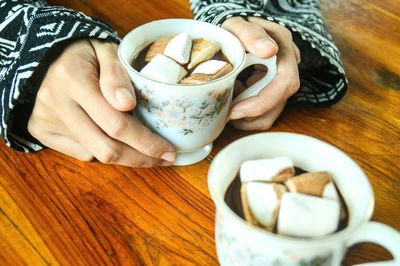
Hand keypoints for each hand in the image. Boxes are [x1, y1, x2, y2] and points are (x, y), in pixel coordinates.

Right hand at [28, 39, 175, 166]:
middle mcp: (56, 103)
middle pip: (106, 147)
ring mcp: (46, 119)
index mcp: (73, 78)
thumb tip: (127, 104)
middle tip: (165, 159)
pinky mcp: (41, 130)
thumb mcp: (107, 51)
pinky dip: (102, 150)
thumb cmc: (87, 54)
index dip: (146, 142)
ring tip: (148, 155)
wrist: (48, 55)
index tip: (169, 151)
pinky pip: (80, 153)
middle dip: (141, 158)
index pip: (116, 122)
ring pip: (94, 154)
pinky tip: (115, 138)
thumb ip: (117, 75)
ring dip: (127, 158)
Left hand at [222, 17, 300, 129]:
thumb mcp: (238, 24)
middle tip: (227, 113)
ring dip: (248, 116)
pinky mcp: (273, 91)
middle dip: (252, 114)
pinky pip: (265, 112)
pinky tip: (234, 101)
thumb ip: (251, 34)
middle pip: (280, 103)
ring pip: (272, 112)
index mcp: (284, 49)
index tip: (236, 110)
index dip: (262, 102)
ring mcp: (282, 81)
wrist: (237, 33)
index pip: (285, 83)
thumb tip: (269, 50)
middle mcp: (289, 67)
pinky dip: (247, 113)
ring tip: (228, 104)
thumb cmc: (236, 28)